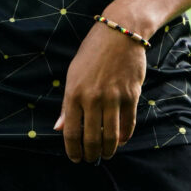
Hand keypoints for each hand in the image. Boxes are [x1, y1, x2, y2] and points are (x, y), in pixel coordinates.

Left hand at [56, 22, 146, 161]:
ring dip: (109, 150)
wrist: (120, 32)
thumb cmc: (93, 53)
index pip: (71, 132)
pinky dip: (125, 136)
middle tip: (92, 158)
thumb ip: (67, 105)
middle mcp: (93, 98)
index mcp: (74, 93)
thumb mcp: (73, 75)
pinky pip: (128, 124)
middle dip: (91, 153)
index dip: (73, 150)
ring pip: (111, 135)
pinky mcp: (131, 94)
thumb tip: (59, 128)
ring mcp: (113, 97)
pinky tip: (121, 140)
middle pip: (91, 138)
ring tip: (107, 153)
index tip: (76, 158)